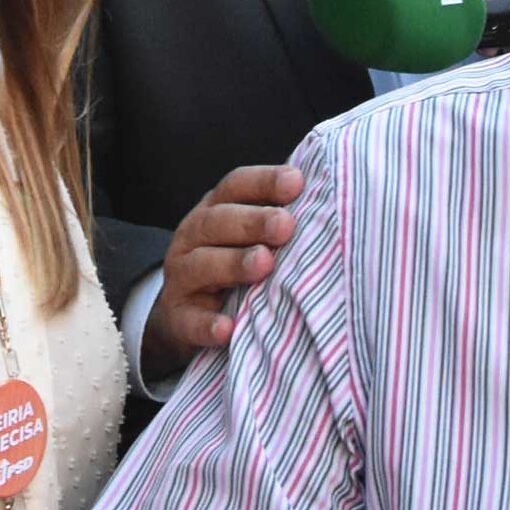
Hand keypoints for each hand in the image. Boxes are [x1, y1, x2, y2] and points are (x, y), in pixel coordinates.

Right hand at [141, 162, 301, 379]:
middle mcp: (192, 238)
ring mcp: (181, 278)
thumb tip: (332, 196)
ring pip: (201, 265)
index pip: (235, 186)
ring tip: (264, 264)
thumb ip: (279, 216)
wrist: (184, 316)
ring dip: (233, 263)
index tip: (296, 183)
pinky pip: (189, 321)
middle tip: (286, 226)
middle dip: (252, 222)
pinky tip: (229, 327)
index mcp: (214, 210)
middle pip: (217, 222)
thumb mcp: (248, 236)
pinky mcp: (177, 318)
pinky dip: (207, 324)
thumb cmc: (234, 263)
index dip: (264, 181)